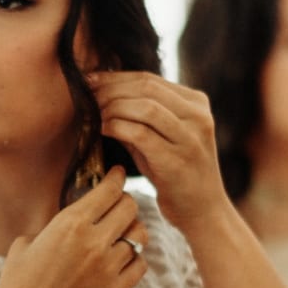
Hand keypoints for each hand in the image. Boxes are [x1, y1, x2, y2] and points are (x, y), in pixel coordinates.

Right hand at [0, 167, 146, 287]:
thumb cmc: (18, 285)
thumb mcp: (25, 245)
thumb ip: (51, 228)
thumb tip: (66, 221)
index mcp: (69, 225)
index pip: (108, 190)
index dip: (115, 178)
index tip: (117, 175)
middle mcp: (94, 242)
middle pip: (130, 208)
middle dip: (125, 203)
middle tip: (119, 206)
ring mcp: (109, 267)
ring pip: (140, 236)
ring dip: (132, 232)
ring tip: (122, 234)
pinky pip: (140, 264)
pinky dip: (133, 259)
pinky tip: (121, 260)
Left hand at [88, 70, 230, 232]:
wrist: (201, 209)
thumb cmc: (173, 171)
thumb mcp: (161, 135)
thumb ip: (139, 113)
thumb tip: (100, 90)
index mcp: (197, 103)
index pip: (149, 79)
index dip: (114, 78)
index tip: (88, 81)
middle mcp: (199, 116)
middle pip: (146, 88)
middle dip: (110, 90)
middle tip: (86, 97)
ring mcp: (191, 138)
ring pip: (145, 107)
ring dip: (112, 108)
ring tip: (94, 115)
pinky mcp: (177, 160)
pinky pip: (140, 134)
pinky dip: (117, 127)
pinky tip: (103, 130)